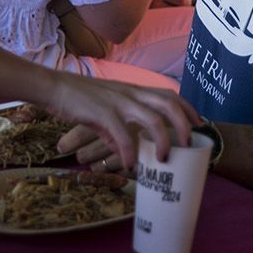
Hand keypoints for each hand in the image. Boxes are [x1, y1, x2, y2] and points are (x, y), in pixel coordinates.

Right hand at [47, 75, 195, 171]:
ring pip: (152, 118)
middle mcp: (131, 93)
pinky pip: (122, 135)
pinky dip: (128, 152)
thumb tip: (123, 151)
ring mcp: (118, 102)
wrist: (53, 87)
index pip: (169, 94)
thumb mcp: (103, 111)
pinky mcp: (103, 113)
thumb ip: (116, 130)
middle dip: (184, 123)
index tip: (199, 123)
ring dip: (162, 140)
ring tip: (163, 158)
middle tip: (188, 144)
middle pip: (169, 103)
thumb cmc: (78, 98)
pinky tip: (128, 165)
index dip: (187, 108)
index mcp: (133, 91)